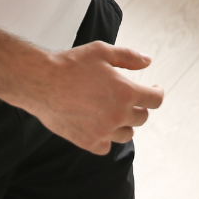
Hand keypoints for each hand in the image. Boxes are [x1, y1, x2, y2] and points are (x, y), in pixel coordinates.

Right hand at [8, 42, 164, 154]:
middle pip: (142, 118)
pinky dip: (106, 138)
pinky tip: (100, 128)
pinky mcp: (87, 142)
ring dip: (124, 124)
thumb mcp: (102, 51)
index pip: (155, 100)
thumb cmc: (70, 64)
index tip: (153, 90)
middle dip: (138, 107)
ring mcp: (103, 131)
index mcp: (127, 92)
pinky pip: (106, 147)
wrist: (41, 82)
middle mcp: (118, 115)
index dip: (157, 93)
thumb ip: (129, 57)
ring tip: (113, 114)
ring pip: (126, 134)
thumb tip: (148, 61)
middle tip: (128, 100)